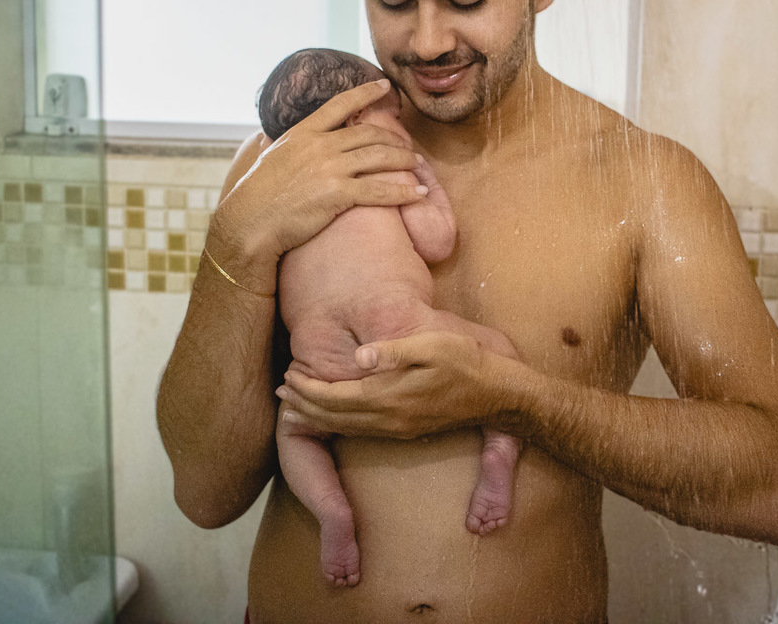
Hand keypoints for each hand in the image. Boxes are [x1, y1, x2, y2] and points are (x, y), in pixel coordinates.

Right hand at [213, 79, 427, 275]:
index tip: (385, 86)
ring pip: (380, 158)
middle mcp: (321, 145)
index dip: (366, 93)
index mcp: (304, 132)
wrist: (251, 221)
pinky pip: (380, 190)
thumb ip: (285, 145)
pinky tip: (418, 193)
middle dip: (395, 139)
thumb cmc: (256, 194)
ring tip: (419, 166)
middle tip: (410, 147)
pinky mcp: (338, 194)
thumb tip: (274, 139)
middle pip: (369, 134)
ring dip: (405, 162)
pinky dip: (404, 191)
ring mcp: (330, 169)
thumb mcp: (269, 156)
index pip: (340, 104)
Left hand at [276, 329, 529, 438]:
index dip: (308, 389)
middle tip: (280, 393)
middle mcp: (390, 418)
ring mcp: (398, 428)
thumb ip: (395, 351)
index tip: (288, 375)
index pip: (337, 396)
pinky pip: (362, 432)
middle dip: (304, 405)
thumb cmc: (466, 361)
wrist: (497, 395)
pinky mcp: (407, 431)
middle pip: (335, 416)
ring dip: (318, 418)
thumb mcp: (433, 345)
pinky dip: (338, 425)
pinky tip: (332, 419)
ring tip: (293, 409)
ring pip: (346, 428)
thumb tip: (359, 356)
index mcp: (391, 395)